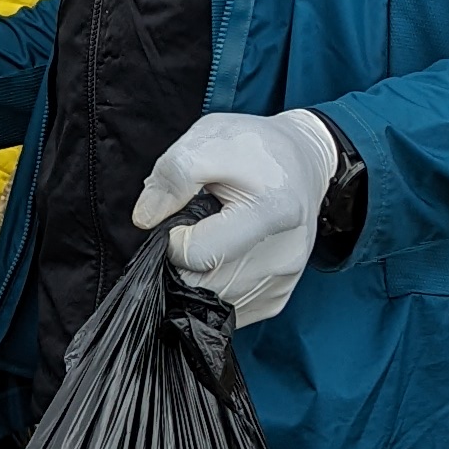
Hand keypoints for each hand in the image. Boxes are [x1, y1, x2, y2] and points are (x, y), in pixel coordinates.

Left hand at [131, 107, 341, 324]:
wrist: (303, 164)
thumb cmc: (256, 149)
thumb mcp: (211, 138)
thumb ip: (174, 175)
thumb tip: (145, 218)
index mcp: (270, 213)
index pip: (198, 255)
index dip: (175, 238)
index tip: (182, 219)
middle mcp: (284, 256)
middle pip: (202, 286)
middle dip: (183, 262)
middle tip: (195, 229)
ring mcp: (283, 282)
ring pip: (212, 303)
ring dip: (197, 277)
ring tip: (211, 239)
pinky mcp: (278, 297)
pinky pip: (228, 310)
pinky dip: (214, 288)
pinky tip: (223, 257)